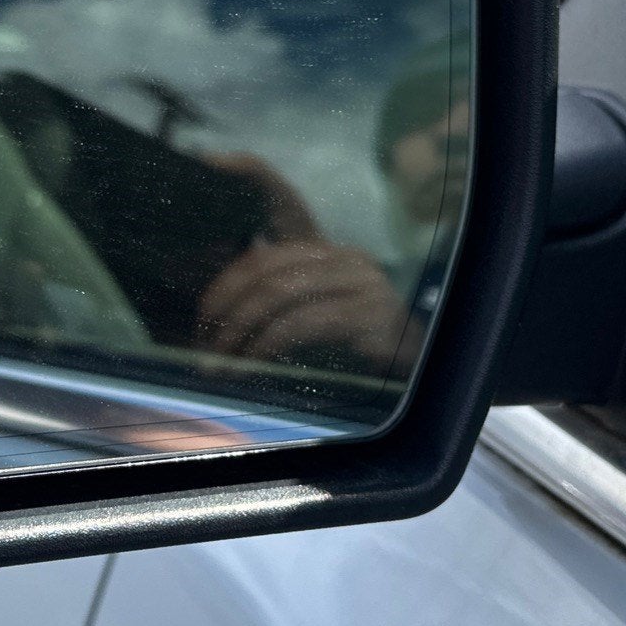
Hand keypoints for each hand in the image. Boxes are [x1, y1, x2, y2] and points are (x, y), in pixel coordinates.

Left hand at [196, 239, 410, 372]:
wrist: (423, 369)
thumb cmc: (361, 349)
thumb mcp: (318, 318)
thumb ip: (282, 307)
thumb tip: (220, 319)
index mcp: (328, 256)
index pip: (265, 256)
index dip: (227, 282)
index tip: (202, 314)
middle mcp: (346, 261)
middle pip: (268, 271)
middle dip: (227, 307)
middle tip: (204, 344)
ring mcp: (362, 285)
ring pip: (281, 293)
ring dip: (241, 329)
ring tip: (221, 360)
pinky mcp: (370, 315)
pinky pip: (304, 322)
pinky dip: (268, 343)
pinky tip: (252, 363)